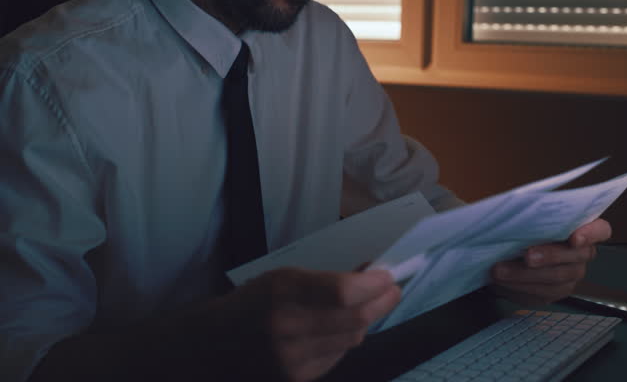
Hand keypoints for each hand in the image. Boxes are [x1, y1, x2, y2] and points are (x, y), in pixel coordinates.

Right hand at [212, 268, 399, 381]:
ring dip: (366, 320)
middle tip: (393, 291)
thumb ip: (328, 279)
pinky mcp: (297, 378)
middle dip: (383, 302)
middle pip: (355, 317)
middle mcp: (287, 326)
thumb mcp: (285, 278)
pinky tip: (340, 329)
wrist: (213, 345)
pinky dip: (346, 340)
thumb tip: (372, 274)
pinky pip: (339, 356)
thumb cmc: (253, 303)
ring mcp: (292, 357)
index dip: (372, 284)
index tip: (388, 276)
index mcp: (282, 291)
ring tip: (369, 306)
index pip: (342, 291)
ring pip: (353, 338)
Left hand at [489, 218, 611, 305]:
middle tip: (527, 256)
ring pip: (556, 277)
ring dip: (526, 274)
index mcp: (582, 227)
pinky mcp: (555, 291)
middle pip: (577, 256)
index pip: (601, 230)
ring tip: (501, 269)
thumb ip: (531, 212)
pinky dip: (520, 285)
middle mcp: (582, 253)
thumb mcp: (526, 215)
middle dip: (550, 256)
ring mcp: (571, 274)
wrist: (508, 253)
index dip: (591, 234)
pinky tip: (503, 280)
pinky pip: (543, 292)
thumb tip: (518, 205)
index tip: (575, 238)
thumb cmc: (523, 228)